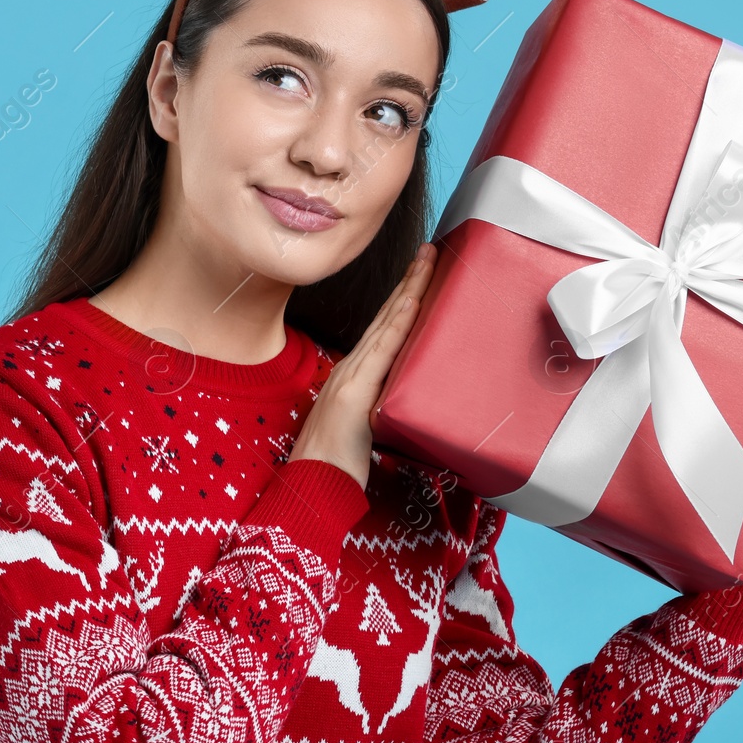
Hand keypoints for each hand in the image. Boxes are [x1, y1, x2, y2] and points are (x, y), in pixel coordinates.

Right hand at [289, 243, 436, 489]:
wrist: (311, 490)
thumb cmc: (335, 468)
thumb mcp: (365, 429)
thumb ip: (383, 408)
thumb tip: (408, 402)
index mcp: (353, 376)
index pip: (384, 328)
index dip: (403, 297)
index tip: (422, 273)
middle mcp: (350, 368)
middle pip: (386, 316)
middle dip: (410, 281)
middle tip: (431, 251)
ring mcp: (351, 377)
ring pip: (387, 324)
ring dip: (410, 290)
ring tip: (428, 262)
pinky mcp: (354, 392)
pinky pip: (383, 350)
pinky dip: (399, 322)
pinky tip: (413, 302)